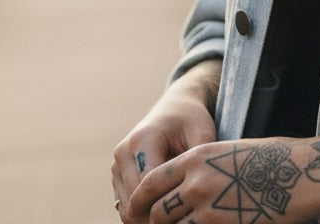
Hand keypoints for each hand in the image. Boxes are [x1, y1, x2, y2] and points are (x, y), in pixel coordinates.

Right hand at [112, 60, 220, 217]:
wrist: (176, 107)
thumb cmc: (192, 121)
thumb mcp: (203, 135)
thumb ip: (195, 163)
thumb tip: (195, 194)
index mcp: (143, 140)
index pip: (147, 187)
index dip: (166, 206)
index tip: (186, 210)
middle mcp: (123, 152)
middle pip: (133, 202)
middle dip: (156, 215)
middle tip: (182, 216)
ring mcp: (116, 163)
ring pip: (126, 208)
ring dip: (147, 214)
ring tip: (175, 210)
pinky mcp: (116, 174)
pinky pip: (125, 205)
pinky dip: (142, 210)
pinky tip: (165, 204)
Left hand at [124, 138, 319, 223]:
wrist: (303, 171)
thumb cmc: (273, 159)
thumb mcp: (231, 152)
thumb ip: (204, 168)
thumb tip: (184, 189)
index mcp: (198, 156)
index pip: (150, 182)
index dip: (139, 201)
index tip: (138, 212)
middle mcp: (196, 180)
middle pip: (155, 212)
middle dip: (154, 223)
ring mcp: (207, 207)